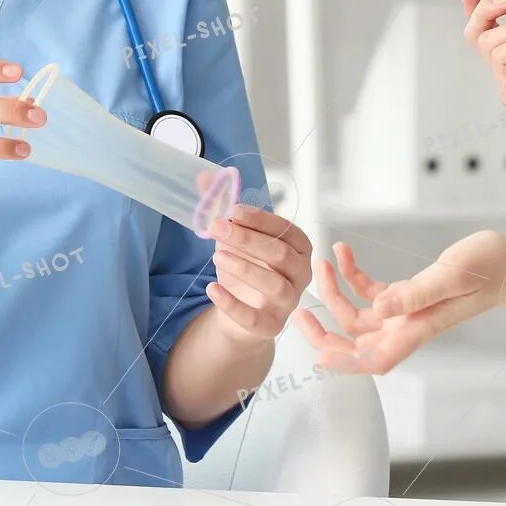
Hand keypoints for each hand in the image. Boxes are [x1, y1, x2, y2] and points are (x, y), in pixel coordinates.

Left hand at [204, 204, 311, 346]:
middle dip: (248, 239)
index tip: (234, 210)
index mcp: (299, 248)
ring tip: (216, 256)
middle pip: (281, 255)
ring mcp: (288, 303)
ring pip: (274, 285)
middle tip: (218, 227)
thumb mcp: (234, 239)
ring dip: (245, 268)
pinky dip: (232, 303)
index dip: (261, 219)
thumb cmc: (245, 271)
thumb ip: (223, 209)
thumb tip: (204, 178)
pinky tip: (212, 289)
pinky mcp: (270, 326)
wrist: (240, 316)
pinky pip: (254, 317)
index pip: (286, 231)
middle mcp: (301, 274)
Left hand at [292, 231, 505, 374]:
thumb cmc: (487, 269)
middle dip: (325, 330)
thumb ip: (414, 294)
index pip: (373, 359)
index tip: (316, 356)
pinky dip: (354, 275)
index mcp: (417, 329)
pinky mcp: (408, 294)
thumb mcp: (450, 276)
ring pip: (358, 315)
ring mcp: (406, 312)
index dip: (344, 363)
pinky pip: (371, 292)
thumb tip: (379, 308)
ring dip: (336, 292)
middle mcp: (407, 326)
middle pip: (356, 342)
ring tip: (324, 262)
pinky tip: (344, 252)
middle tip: (300, 311)